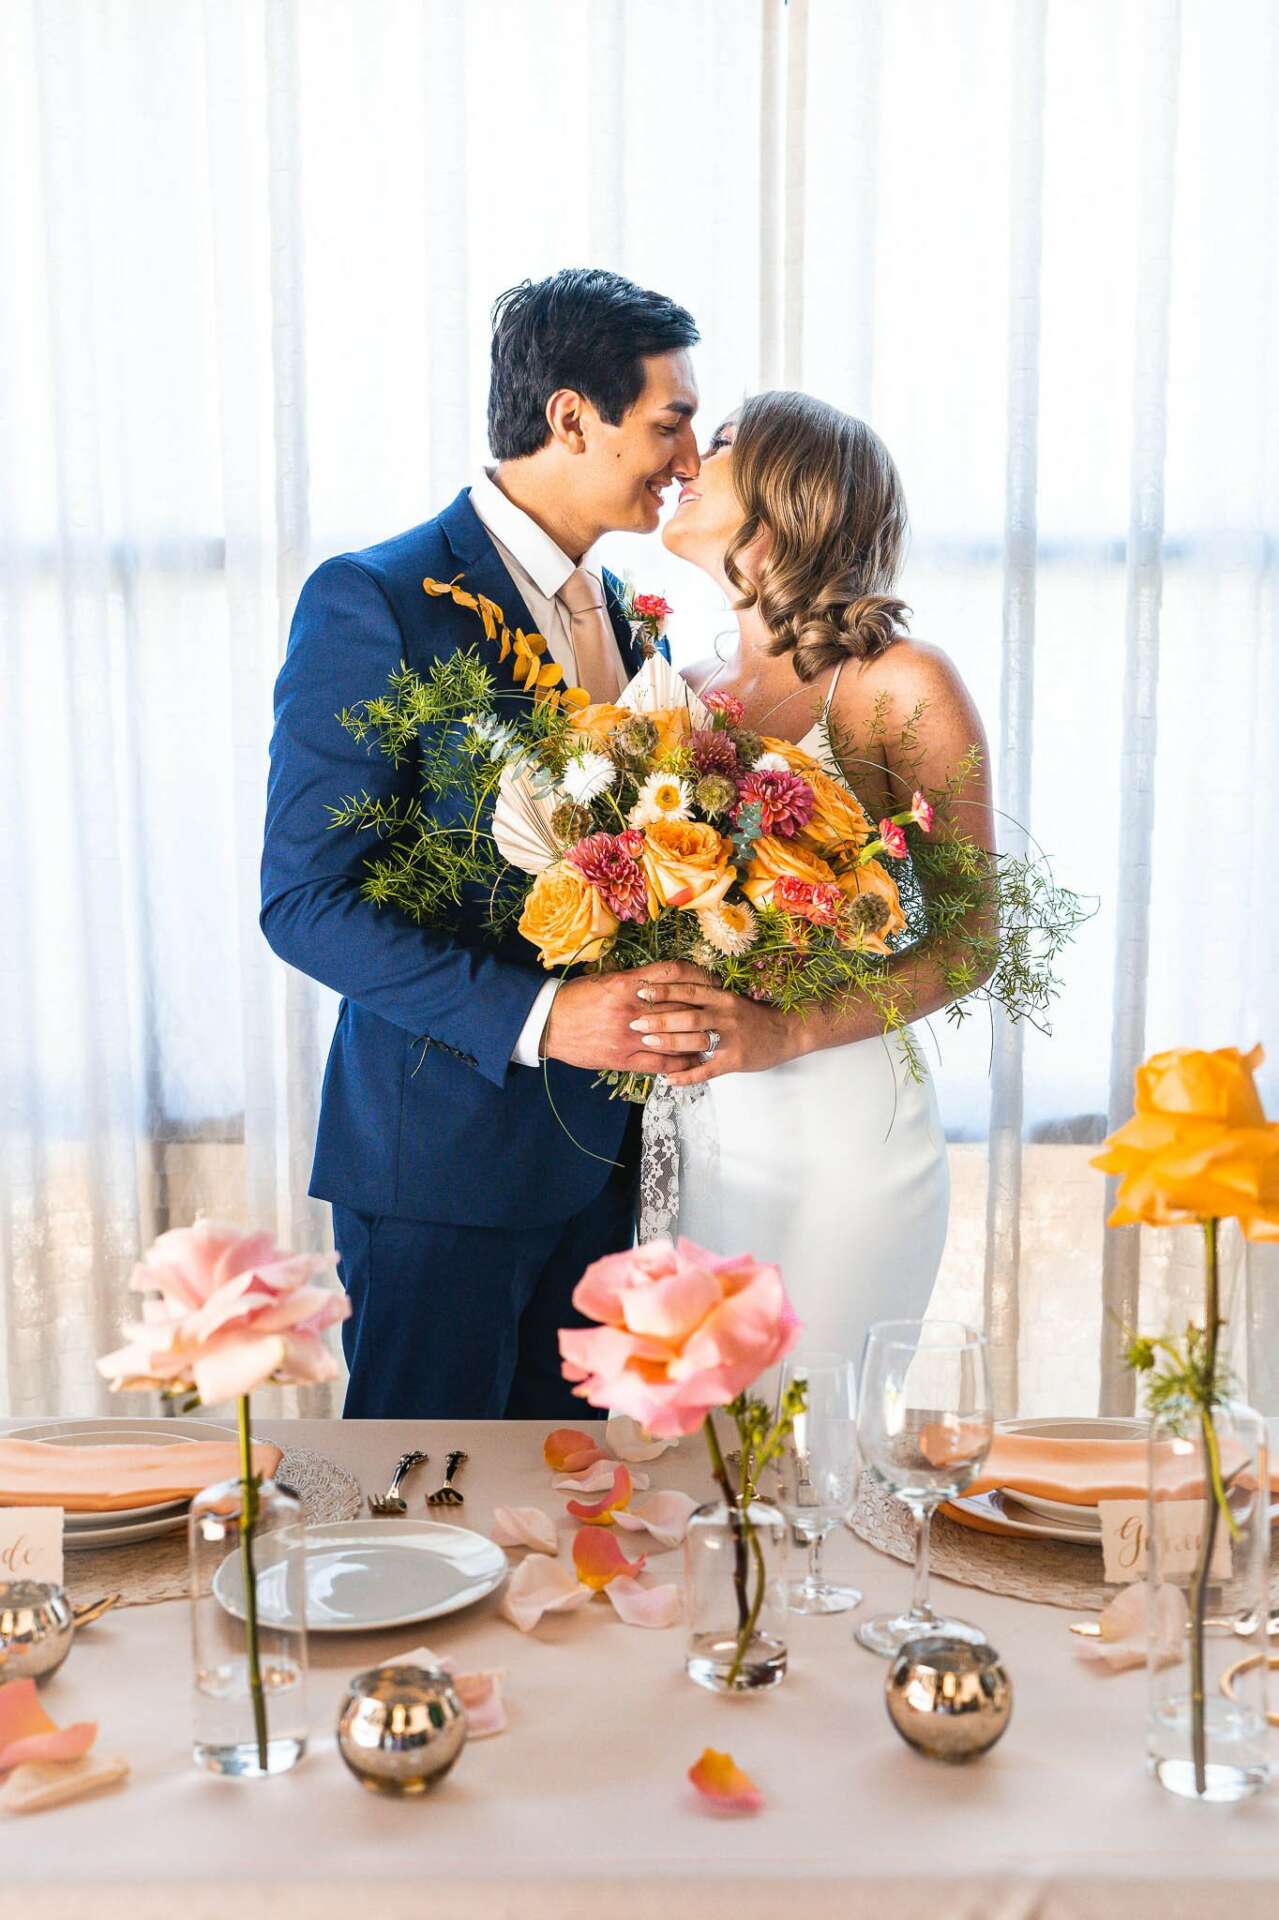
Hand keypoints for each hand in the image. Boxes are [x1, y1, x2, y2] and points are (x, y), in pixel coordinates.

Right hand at [540, 963, 713, 1075]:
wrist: (547, 1024)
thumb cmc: (575, 998)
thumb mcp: (604, 980)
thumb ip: (633, 980)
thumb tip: (659, 980)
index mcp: (627, 983)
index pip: (674, 974)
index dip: (698, 976)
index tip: (711, 979)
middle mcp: (631, 1008)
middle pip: (681, 1005)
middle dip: (703, 1007)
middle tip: (720, 1008)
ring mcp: (628, 1036)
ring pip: (675, 1036)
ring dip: (697, 1036)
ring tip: (712, 1036)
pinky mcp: (622, 1059)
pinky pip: (660, 1063)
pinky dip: (680, 1063)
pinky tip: (692, 1062)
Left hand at [626, 968, 800, 1087]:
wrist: (788, 1032)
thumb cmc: (754, 1017)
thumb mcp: (731, 1001)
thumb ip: (706, 999)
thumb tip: (671, 996)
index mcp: (723, 997)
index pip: (689, 990)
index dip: (664, 991)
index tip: (641, 992)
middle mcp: (726, 1015)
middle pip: (688, 1015)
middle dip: (659, 1019)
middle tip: (635, 1022)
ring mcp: (731, 1038)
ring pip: (696, 1040)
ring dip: (669, 1043)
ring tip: (646, 1044)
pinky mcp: (736, 1060)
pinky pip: (707, 1070)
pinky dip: (686, 1076)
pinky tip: (668, 1080)